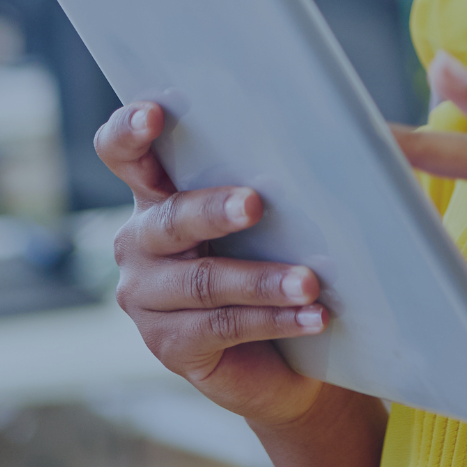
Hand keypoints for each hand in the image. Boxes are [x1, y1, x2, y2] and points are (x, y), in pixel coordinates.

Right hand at [95, 101, 330, 426]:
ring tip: (309, 283)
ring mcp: (148, 298)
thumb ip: (278, 182)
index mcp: (158, 198)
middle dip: (214, 210)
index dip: (129, 133)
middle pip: (170, 219)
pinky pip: (222, 327)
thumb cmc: (273, 262)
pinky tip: (312, 317)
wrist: (279, 352)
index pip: (123, 156)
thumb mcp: (269, 220)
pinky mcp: (169, 345)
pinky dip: (274, 320)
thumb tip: (343, 141)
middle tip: (255, 204)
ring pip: (203, 282)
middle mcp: (141, 243)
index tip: (154, 113)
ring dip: (262, 280)